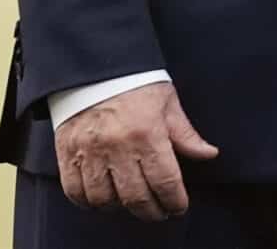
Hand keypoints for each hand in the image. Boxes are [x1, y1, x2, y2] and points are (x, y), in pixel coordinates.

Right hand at [53, 82, 219, 220]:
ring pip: (105, 200)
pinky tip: (102, 198)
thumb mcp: (167, 102)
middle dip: (152, 211)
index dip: (175, 202)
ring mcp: (89, 151)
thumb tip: (208, 154)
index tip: (178, 207)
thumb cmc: (134, 81)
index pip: (165, 182)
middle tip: (159, 211)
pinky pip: (75, 191)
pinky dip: (88, 202)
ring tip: (131, 201)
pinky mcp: (67, 152)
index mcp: (147, 133)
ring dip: (121, 207)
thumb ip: (186, 133)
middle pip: (137, 198)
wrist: (94, 64)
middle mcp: (117, 146)